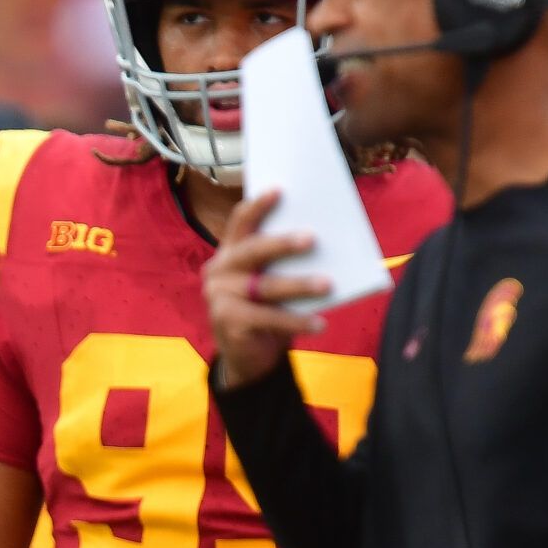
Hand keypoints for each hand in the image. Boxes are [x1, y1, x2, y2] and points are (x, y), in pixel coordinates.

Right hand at [204, 189, 329, 388]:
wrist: (248, 357)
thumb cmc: (267, 310)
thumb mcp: (272, 282)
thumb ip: (284, 264)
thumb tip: (325, 246)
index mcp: (230, 252)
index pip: (240, 222)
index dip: (258, 206)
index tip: (280, 190)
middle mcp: (219, 270)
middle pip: (252, 250)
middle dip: (282, 243)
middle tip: (312, 238)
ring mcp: (219, 297)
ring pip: (264, 286)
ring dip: (299, 285)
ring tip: (328, 284)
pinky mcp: (227, 322)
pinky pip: (268, 319)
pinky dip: (297, 321)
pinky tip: (320, 324)